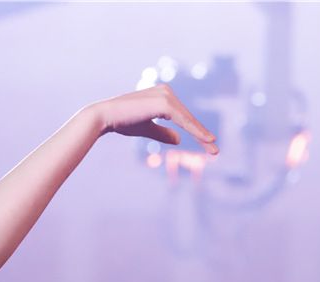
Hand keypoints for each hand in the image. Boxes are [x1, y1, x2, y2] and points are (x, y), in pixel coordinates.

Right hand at [90, 83, 218, 154]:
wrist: (104, 116)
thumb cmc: (121, 121)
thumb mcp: (146, 128)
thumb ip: (162, 133)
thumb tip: (179, 139)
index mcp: (161, 95)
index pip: (182, 116)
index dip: (194, 131)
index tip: (208, 144)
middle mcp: (165, 91)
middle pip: (188, 117)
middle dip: (201, 135)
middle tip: (215, 151)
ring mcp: (165, 96)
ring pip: (188, 120)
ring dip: (201, 136)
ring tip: (213, 149)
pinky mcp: (164, 104)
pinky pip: (183, 120)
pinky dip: (195, 131)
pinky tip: (206, 140)